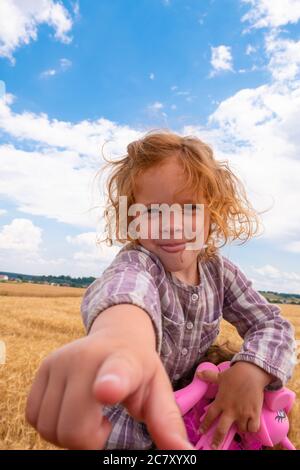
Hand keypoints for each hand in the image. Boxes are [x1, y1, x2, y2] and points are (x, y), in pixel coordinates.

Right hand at [26, 330, 193, 449]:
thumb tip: (184, 453)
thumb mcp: (158, 391)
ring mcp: (59, 360)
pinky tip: (71, 409)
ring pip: (49, 428)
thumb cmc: (139, 369)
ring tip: (89, 415)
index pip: (116, 374)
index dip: (111, 384)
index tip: (108, 392)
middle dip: (88, 442)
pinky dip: (52, 425)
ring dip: (69, 435)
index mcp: (125, 362)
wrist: (116, 336)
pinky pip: (34, 417)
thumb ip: (166, 422)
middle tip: (105, 424)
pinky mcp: (43, 367)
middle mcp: (86, 357)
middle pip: (73, 428)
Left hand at [196, 361, 272, 448]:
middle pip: (222, 430)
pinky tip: (250, 427)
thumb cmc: (235, 374)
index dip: (205, 425)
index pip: (210, 416)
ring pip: (240, 429)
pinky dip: (251, 429)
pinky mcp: (254, 414)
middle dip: (217, 440)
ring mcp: (243, 413)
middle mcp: (230, 410)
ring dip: (239, 429)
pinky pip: (252, 428)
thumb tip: (198, 374)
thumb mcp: (220, 376)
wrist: (252, 372)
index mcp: (221, 401)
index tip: (201, 431)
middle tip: (214, 446)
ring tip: (239, 426)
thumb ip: (209, 376)